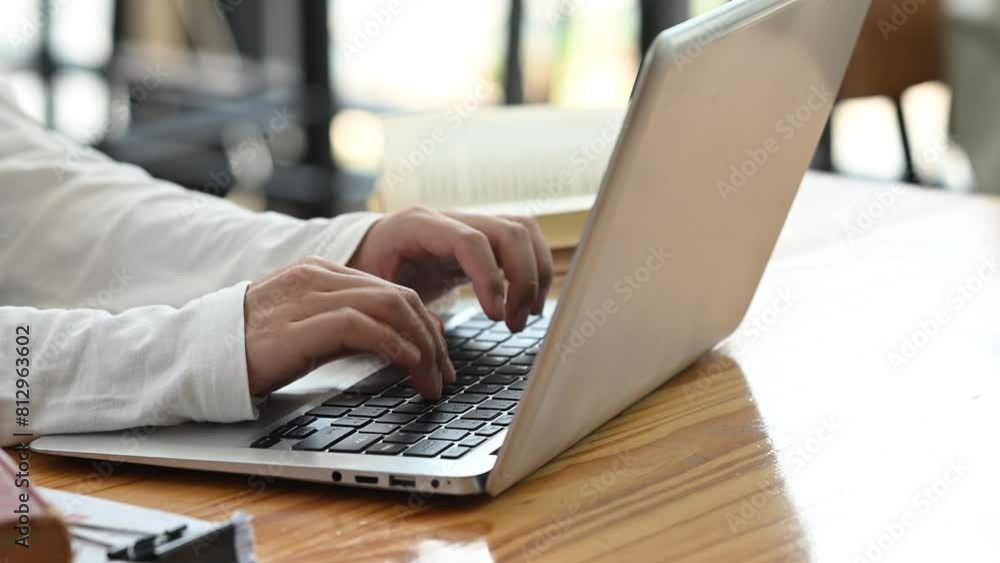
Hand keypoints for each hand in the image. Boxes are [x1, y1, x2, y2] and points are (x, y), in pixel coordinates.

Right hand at [243, 257, 453, 398]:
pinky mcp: (300, 326)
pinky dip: (394, 345)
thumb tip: (395, 346)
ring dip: (422, 347)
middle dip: (432, 338)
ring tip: (432, 380)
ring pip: (389, 308)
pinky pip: (362, 327)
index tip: (438, 356)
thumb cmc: (249, 349)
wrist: (193, 356)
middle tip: (444, 375)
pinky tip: (409, 365)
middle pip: (398, 297)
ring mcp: (308, 298)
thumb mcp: (305, 329)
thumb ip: (344, 327)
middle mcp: (318, 277)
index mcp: (320, 272)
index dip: (424, 324)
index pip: (391, 290)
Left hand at [348, 207, 553, 331]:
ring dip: (536, 275)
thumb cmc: (371, 269)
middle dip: (523, 281)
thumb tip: (436, 334)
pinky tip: (529, 303)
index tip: (496, 316)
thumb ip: (401, 308)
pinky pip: (525, 241)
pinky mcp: (486, 235)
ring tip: (526, 315)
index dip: (490, 278)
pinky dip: (536, 270)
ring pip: (524, 232)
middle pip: (509, 232)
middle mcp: (452, 218)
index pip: (471, 242)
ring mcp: (472, 222)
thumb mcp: (374, 288)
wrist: (371, 249)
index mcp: (419, 226)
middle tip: (514, 323)